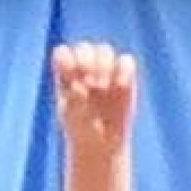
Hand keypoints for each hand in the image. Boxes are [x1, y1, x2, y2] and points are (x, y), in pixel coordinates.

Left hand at [51, 41, 138, 155]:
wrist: (101, 143)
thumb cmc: (80, 129)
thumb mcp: (72, 118)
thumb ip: (73, 101)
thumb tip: (79, 87)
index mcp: (65, 74)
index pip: (63, 53)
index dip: (68, 61)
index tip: (71, 79)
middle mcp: (85, 67)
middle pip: (85, 47)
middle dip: (87, 62)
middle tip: (89, 84)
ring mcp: (105, 70)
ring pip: (105, 49)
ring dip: (104, 65)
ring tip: (102, 87)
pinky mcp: (125, 76)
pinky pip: (127, 60)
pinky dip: (124, 70)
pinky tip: (120, 86)